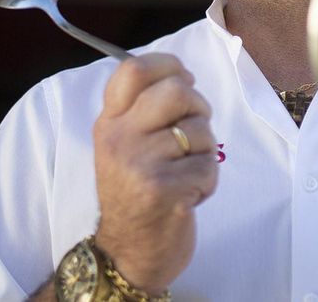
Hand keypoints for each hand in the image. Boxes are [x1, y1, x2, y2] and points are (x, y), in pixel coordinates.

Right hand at [92, 53, 218, 293]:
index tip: (184, 80)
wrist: (127, 253)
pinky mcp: (163, 191)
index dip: (168, 65)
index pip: (132, 69)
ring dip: (204, 152)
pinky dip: (207, 182)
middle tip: (193, 133)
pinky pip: (208, 166)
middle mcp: (119, 139)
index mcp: (109, 122)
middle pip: (177, 91)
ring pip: (200, 131)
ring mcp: (140, 164)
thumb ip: (142, 110)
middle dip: (199, 108)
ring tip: (185, 172)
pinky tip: (188, 195)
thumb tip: (182, 75)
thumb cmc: (135, 194)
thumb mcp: (123, 146)